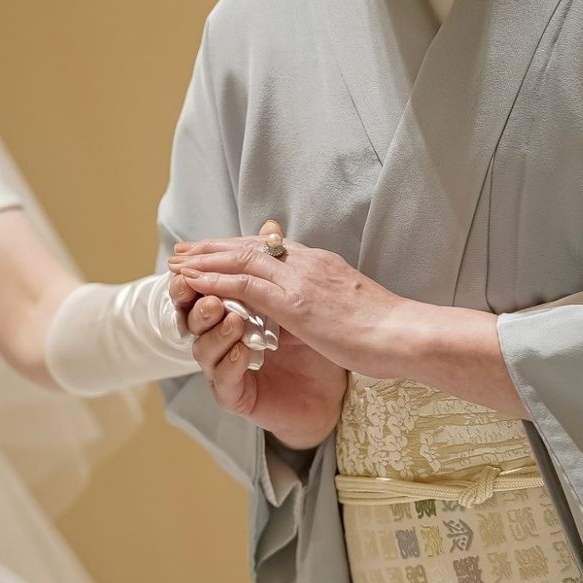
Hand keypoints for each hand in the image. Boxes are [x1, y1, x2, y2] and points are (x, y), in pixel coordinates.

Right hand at [170, 222, 347, 448]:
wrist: (337, 388)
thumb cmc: (315, 343)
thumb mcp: (297, 298)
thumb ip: (274, 268)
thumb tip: (269, 225)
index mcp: (229, 315)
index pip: (200, 291)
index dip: (192, 273)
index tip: (186, 254)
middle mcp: (221, 342)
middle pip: (191, 318)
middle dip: (191, 299)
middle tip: (194, 282)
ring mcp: (226, 369)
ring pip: (203, 350)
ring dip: (214, 330)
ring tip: (228, 315)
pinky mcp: (237, 396)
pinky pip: (224, 381)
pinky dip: (231, 363)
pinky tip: (243, 351)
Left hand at [171, 233, 528, 417]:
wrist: (406, 335)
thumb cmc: (387, 331)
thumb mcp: (350, 306)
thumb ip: (326, 298)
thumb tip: (314, 304)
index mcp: (320, 264)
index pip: (269, 250)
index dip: (236, 248)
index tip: (211, 249)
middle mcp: (307, 263)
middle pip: (248, 247)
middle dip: (212, 247)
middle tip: (182, 248)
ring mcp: (299, 280)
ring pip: (239, 260)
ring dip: (204, 260)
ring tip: (175, 261)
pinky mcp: (294, 301)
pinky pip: (243, 284)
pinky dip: (214, 280)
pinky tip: (192, 281)